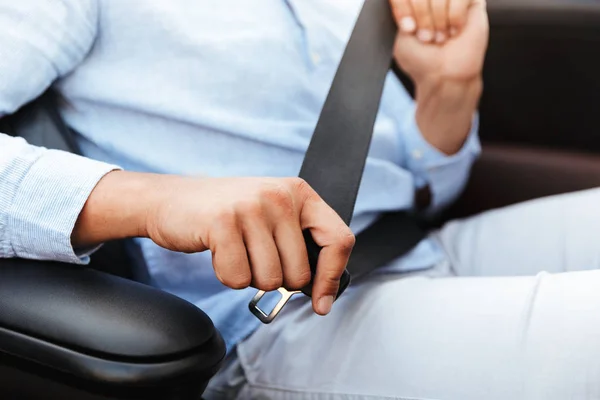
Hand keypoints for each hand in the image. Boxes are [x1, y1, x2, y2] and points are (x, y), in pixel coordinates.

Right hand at [73, 172, 354, 314]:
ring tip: (236, 250)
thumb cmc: (227, 215)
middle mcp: (280, 195)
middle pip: (300, 272)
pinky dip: (227, 276)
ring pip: (270, 280)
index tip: (321, 303)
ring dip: (250, 277)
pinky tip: (219, 251)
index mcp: (299, 193)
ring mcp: (251, 207)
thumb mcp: (271, 216)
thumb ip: (299, 243)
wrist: (171, 200)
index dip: (332, 278)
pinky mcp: (223, 222)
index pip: (339, 239)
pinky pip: (238, 278)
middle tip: (253, 257)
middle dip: (276, 279)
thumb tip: (323, 293)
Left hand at [390, 0, 488, 83]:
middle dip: (422, 16)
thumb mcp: (399, 34)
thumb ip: (399, 7)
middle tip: (427, 37)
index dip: (403, 8)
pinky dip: (455, 17)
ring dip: (438, 19)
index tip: (409, 28)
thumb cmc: (421, 59)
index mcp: (410, 1)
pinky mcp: (472, 1)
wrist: (445, 75)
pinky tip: (455, 30)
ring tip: (441, 36)